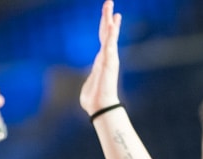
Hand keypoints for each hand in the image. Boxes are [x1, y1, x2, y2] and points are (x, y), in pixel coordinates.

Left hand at [79, 2, 122, 116]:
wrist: (99, 105)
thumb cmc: (93, 98)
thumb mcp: (88, 84)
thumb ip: (90, 79)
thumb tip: (88, 85)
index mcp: (101, 59)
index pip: (104, 39)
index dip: (106, 27)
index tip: (110, 16)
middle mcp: (107, 56)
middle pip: (107, 32)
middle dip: (107, 17)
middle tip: (109, 2)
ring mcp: (109, 58)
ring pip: (109, 35)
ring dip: (110, 21)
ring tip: (112, 9)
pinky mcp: (109, 61)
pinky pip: (110, 43)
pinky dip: (112, 33)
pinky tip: (113, 23)